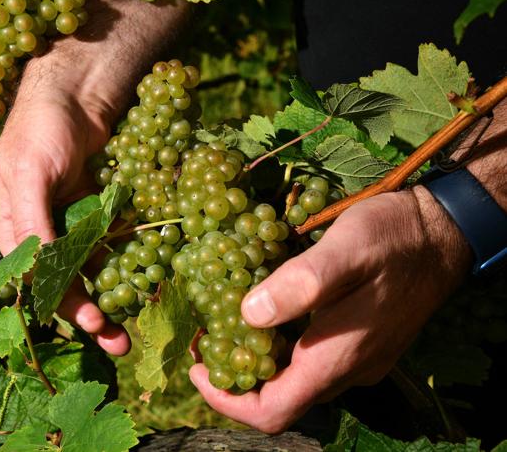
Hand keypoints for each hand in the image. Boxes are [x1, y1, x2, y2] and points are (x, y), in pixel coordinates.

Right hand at [0, 61, 129, 355]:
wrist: (76, 93)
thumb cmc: (41, 128)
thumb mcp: (29, 171)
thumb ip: (32, 219)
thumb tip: (39, 269)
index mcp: (12, 227)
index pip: (34, 277)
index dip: (61, 302)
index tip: (90, 321)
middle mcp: (40, 231)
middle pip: (62, 281)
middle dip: (88, 312)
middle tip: (118, 340)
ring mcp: (70, 222)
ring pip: (88, 269)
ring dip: (108, 296)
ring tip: (129, 327)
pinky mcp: (96, 211)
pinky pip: (109, 244)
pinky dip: (121, 264)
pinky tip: (139, 282)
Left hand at [189, 188, 471, 432]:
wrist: (444, 232)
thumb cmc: (394, 238)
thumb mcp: (345, 250)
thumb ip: (300, 285)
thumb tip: (248, 314)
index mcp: (336, 358)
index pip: (273, 409)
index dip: (227, 399)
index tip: (198, 366)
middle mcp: (346, 369)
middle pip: (279, 397)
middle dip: (235, 376)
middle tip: (205, 336)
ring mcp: (356, 357)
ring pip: (295, 378)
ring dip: (256, 359)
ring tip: (226, 320)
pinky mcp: (360, 341)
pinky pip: (311, 359)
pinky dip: (280, 345)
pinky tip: (266, 310)